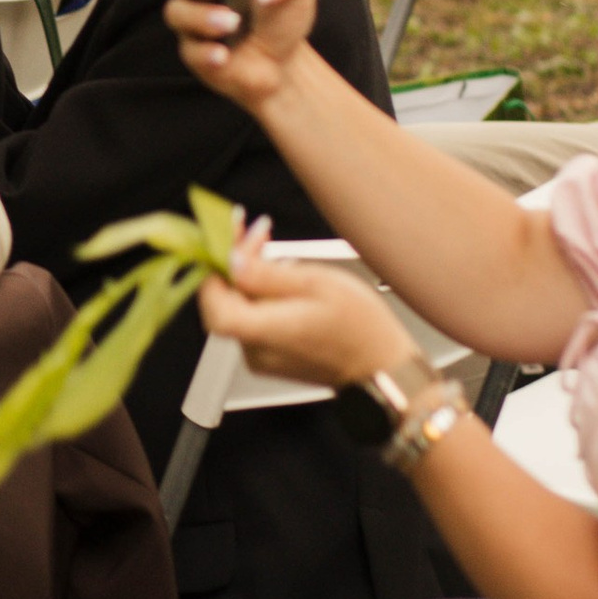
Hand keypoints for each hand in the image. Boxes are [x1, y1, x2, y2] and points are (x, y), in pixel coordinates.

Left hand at [197, 235, 416, 392]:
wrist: (383, 367)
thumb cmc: (361, 327)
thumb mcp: (317, 285)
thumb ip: (268, 275)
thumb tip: (232, 261)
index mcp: (264, 331)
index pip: (214, 302)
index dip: (215, 267)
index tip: (230, 236)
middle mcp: (255, 349)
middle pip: (225, 300)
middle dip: (233, 260)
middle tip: (253, 230)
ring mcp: (262, 357)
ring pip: (239, 307)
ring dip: (247, 274)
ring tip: (267, 244)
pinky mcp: (271, 358)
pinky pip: (253, 320)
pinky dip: (258, 294)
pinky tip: (277, 274)